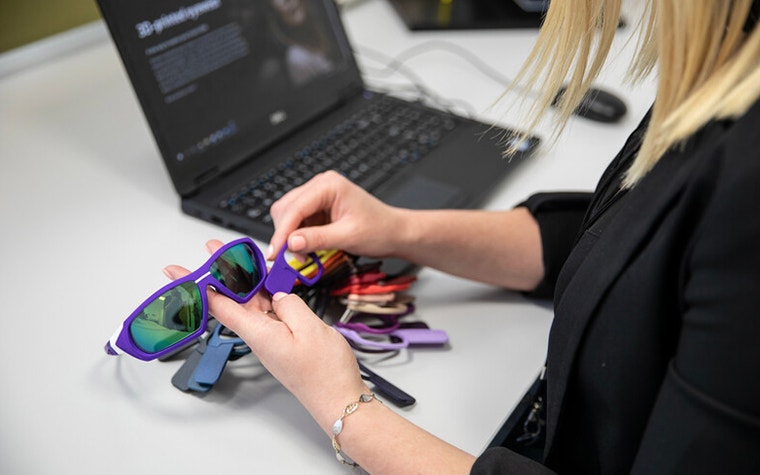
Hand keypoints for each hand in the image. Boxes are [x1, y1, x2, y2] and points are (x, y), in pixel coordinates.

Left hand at [164, 239, 368, 432]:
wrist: (338, 399)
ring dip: (246, 281)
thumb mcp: (310, 329)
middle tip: (214, 250)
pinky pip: (269, 312)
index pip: (219, 305)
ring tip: (243, 259)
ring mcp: (271, 339)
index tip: (176, 272)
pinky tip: (271, 282)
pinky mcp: (283, 341)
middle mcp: (260, 336)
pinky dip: (267, 293)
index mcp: (259, 333)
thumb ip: (290, 305)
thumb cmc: (325, 372)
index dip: (197, 286)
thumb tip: (279, 294)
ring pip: (252, 303)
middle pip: (233, 300)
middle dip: (222, 273)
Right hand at [267, 171, 403, 259]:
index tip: (275, 254)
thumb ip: (317, 239)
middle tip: (293, 259)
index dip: (282, 233)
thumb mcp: (348, 237)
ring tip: (305, 256)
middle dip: (285, 235)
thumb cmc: (379, 229)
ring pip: (287, 216)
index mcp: (328, 185)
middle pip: (285, 209)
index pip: (295, 208)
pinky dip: (298, 238)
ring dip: (290, 238)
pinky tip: (308, 249)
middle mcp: (320, 186)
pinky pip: (297, 222)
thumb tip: (290, 244)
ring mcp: (317, 197)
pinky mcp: (317, 209)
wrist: (394, 232)